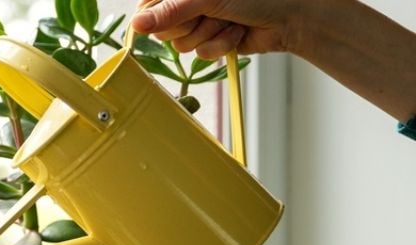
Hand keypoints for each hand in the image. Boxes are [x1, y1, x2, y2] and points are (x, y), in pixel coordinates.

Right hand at [130, 0, 304, 58]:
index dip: (155, 15)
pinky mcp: (213, 41)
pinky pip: (200, 55)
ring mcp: (201, 22)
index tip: (171, 15)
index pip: (147, 5)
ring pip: (181, 45)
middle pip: (163, 28)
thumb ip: (170, 11)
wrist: (293, 15)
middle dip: (190, 24)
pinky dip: (221, 45)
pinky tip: (236, 32)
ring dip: (209, 34)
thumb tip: (136, 24)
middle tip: (211, 12)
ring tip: (229, 20)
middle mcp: (189, 3)